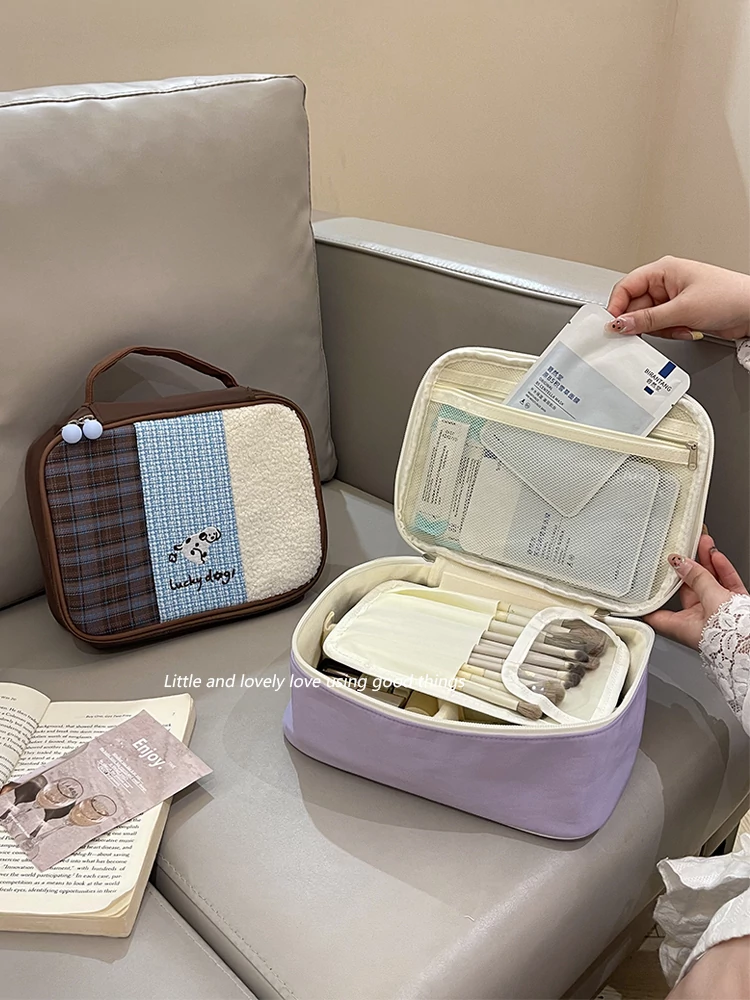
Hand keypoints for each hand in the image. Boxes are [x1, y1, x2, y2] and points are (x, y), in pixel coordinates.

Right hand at [606, 256, 749, 340]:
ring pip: (647, 320)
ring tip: (679, 327)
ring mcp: (672, 299)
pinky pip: (661, 327)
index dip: (616, 307)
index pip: (626, 287)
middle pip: (635, 306)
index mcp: (663, 270)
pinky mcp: (679, 313)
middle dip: (644, 323)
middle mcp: (665, 283)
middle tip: (650, 331)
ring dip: (661, 329)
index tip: (612, 325)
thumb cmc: (729, 296)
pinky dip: (670, 332)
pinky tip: (685, 330)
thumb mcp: (683, 309)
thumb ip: (647, 319)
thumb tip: (621, 324)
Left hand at [645, 533, 747, 648]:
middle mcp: (698, 622)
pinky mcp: (735, 609)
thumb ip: (697, 579)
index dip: (650, 598)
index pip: (657, 613)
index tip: (643, 584)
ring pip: (709, 584)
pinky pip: (726, 586)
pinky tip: (716, 556)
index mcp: (683, 627)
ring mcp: (716, 614)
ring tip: (702, 543)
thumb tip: (681, 563)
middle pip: (688, 590)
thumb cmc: (733, 635)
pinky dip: (722, 571)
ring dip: (706, 563)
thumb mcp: (710, 600)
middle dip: (688, 568)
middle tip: (683, 550)